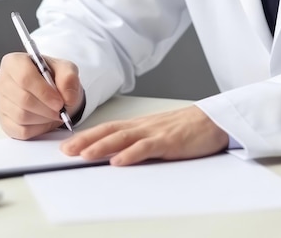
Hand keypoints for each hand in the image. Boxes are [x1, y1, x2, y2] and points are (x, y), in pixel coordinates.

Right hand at [0, 52, 83, 139]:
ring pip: (21, 116)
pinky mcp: (3, 120)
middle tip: (61, 110)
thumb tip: (67, 98)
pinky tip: (46, 120)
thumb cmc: (54, 76)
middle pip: (22, 99)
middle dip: (46, 108)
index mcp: (14, 62)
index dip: (43, 92)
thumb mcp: (67, 69)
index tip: (59, 102)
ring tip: (55, 113)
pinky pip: (20, 130)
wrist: (51, 90)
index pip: (24, 77)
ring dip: (43, 118)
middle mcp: (2, 80)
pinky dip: (37, 129)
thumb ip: (69, 78)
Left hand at [60, 106, 228, 165]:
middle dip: (86, 140)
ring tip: (84, 155)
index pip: (109, 128)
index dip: (88, 135)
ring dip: (102, 146)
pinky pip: (147, 147)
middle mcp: (144, 125)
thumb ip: (141, 140)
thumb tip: (118, 154)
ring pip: (124, 137)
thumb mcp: (160, 132)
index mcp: (141, 124)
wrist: (214, 120)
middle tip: (65, 150)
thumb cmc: (189, 127)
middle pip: (110, 131)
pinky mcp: (170, 141)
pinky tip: (118, 161)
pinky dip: (131, 154)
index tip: (68, 144)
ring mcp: (156, 132)